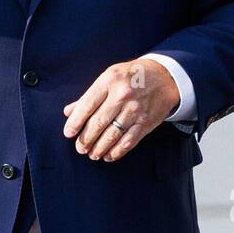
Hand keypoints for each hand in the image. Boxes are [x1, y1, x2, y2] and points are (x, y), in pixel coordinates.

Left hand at [62, 59, 180, 162]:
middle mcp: (122, 95)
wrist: (165, 77)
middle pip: (99, 122)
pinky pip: (129, 141)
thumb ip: (88, 96)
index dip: (76, 122)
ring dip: (99, 148)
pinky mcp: (146, 122)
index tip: (68, 133)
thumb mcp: (109, 77)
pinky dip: (117, 151)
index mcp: (110, 80)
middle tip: (80, 148)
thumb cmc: (131, 76)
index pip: (87, 105)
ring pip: (113, 134)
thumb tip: (69, 112)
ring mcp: (136, 109)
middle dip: (86, 139)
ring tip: (92, 154)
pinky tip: (109, 156)